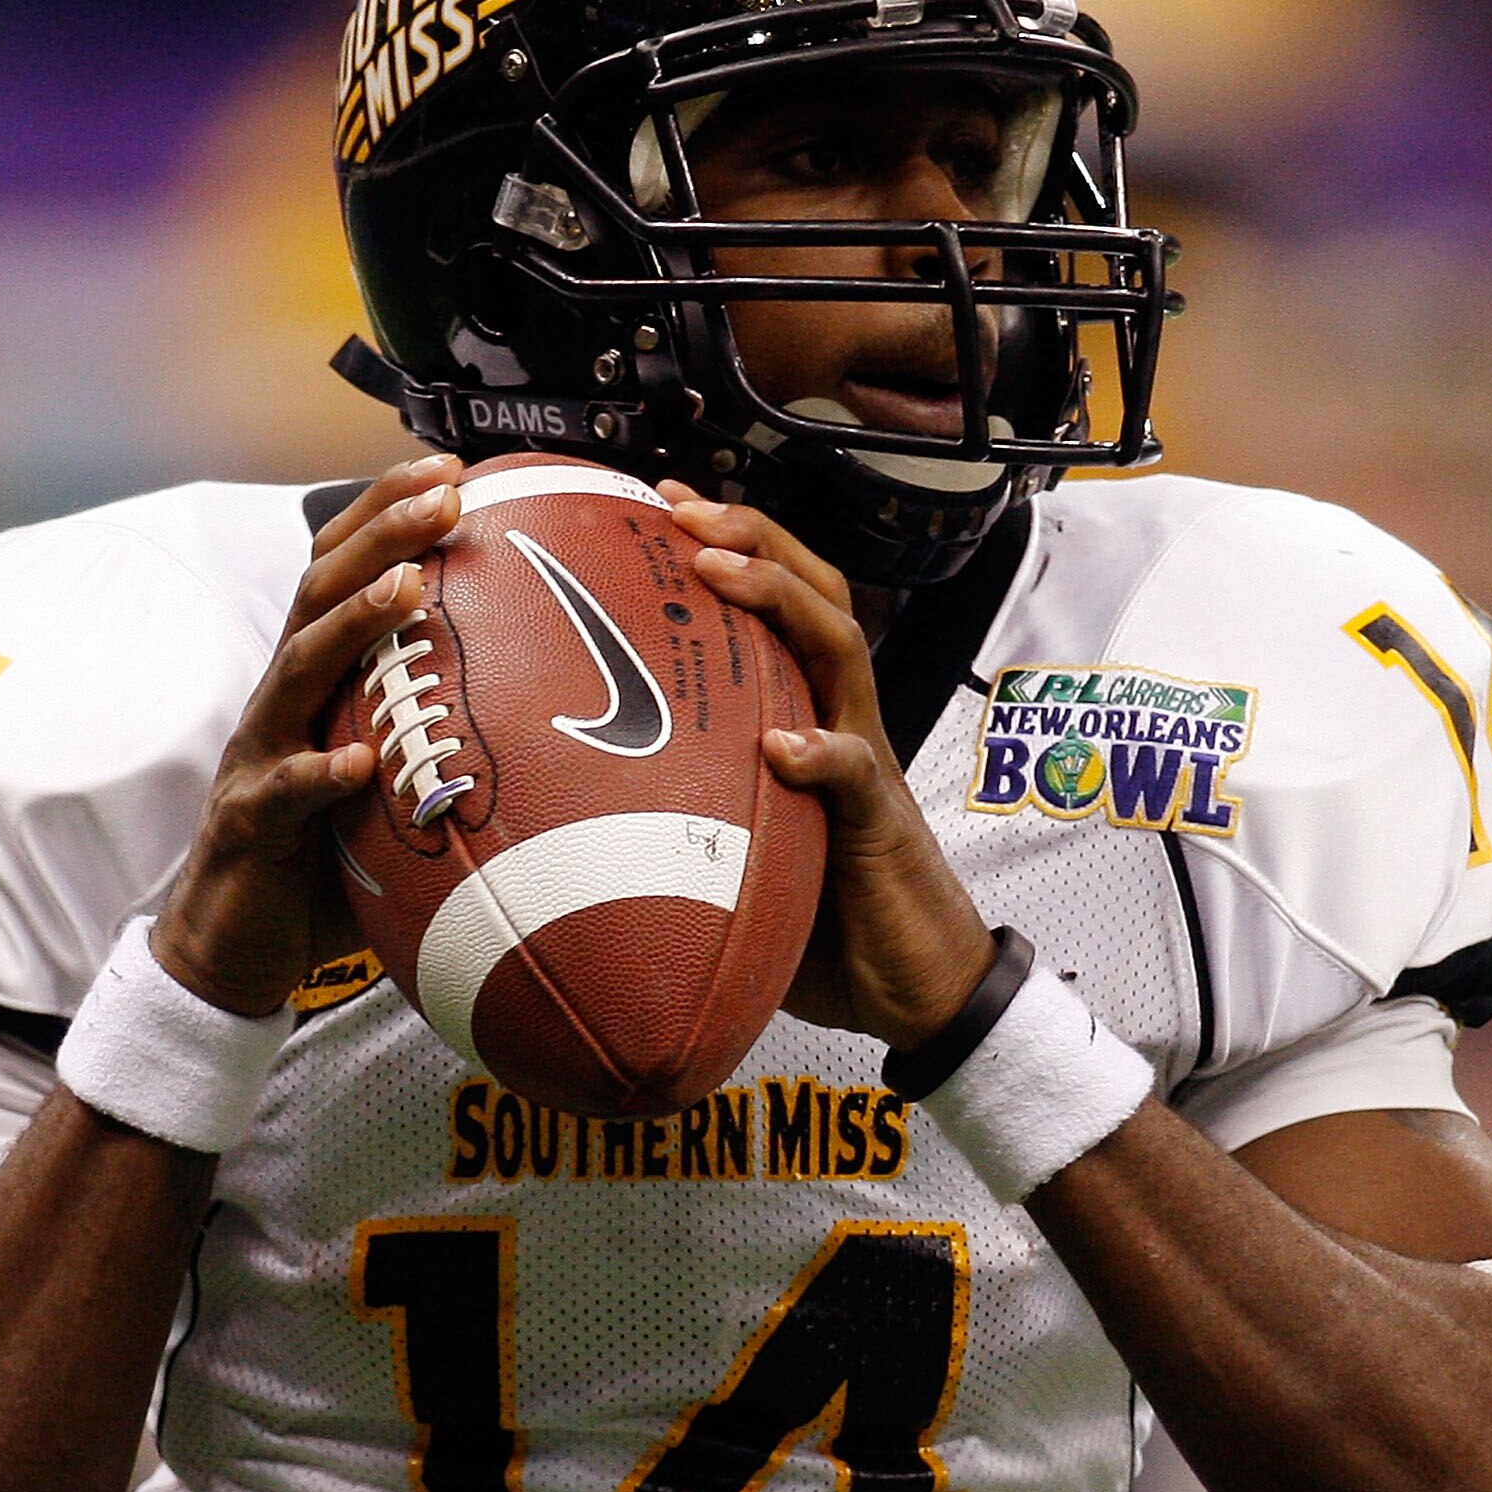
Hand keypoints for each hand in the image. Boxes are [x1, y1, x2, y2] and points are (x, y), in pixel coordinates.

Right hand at [152, 454, 461, 1016]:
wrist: (235, 947)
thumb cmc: (321, 861)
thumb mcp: (386, 782)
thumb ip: (434, 737)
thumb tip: (543, 711)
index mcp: (317, 684)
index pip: (341, 572)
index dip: (387, 515)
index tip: (451, 470)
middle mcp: (283, 703)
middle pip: (320, 592)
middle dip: (381, 535)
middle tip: (443, 494)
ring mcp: (260, 758)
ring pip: (298, 670)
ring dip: (353, 625)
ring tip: (404, 589)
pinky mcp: (250, 825)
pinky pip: (283, 791)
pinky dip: (319, 773)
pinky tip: (356, 760)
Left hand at [661, 485, 994, 1052]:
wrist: (916, 987)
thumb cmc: (827, 917)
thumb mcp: (743, 846)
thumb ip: (688, 807)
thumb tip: (576, 800)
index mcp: (811, 720)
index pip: (784, 607)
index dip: (733, 548)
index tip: (663, 503)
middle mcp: (841, 725)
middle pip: (818, 598)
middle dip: (754, 541)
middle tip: (685, 510)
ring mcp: (866, 769)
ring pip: (841, 653)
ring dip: (781, 602)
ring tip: (720, 573)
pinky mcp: (877, 828)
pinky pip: (855, 776)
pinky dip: (821, 753)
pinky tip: (782, 743)